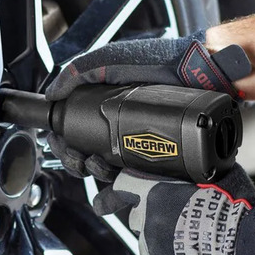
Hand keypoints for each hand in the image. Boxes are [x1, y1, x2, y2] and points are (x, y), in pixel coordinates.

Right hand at [45, 30, 246, 181]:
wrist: (201, 73)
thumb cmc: (161, 62)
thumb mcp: (113, 60)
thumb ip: (81, 72)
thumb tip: (53, 94)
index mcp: (104, 110)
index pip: (72, 134)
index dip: (62, 143)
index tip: (60, 144)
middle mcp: (118, 130)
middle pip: (84, 157)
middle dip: (75, 162)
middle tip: (80, 159)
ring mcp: (138, 148)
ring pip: (104, 173)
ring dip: (94, 174)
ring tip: (100, 165)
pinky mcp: (158, 163)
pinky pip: (133, 185)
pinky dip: (116, 194)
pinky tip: (111, 190)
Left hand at [93, 165, 254, 254]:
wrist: (249, 247)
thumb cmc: (235, 207)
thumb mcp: (211, 173)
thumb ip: (187, 171)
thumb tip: (187, 164)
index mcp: (153, 193)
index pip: (120, 189)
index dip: (112, 196)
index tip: (102, 204)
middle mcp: (145, 222)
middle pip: (138, 218)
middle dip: (152, 218)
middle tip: (181, 221)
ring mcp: (152, 252)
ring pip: (149, 246)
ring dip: (163, 243)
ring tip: (193, 242)